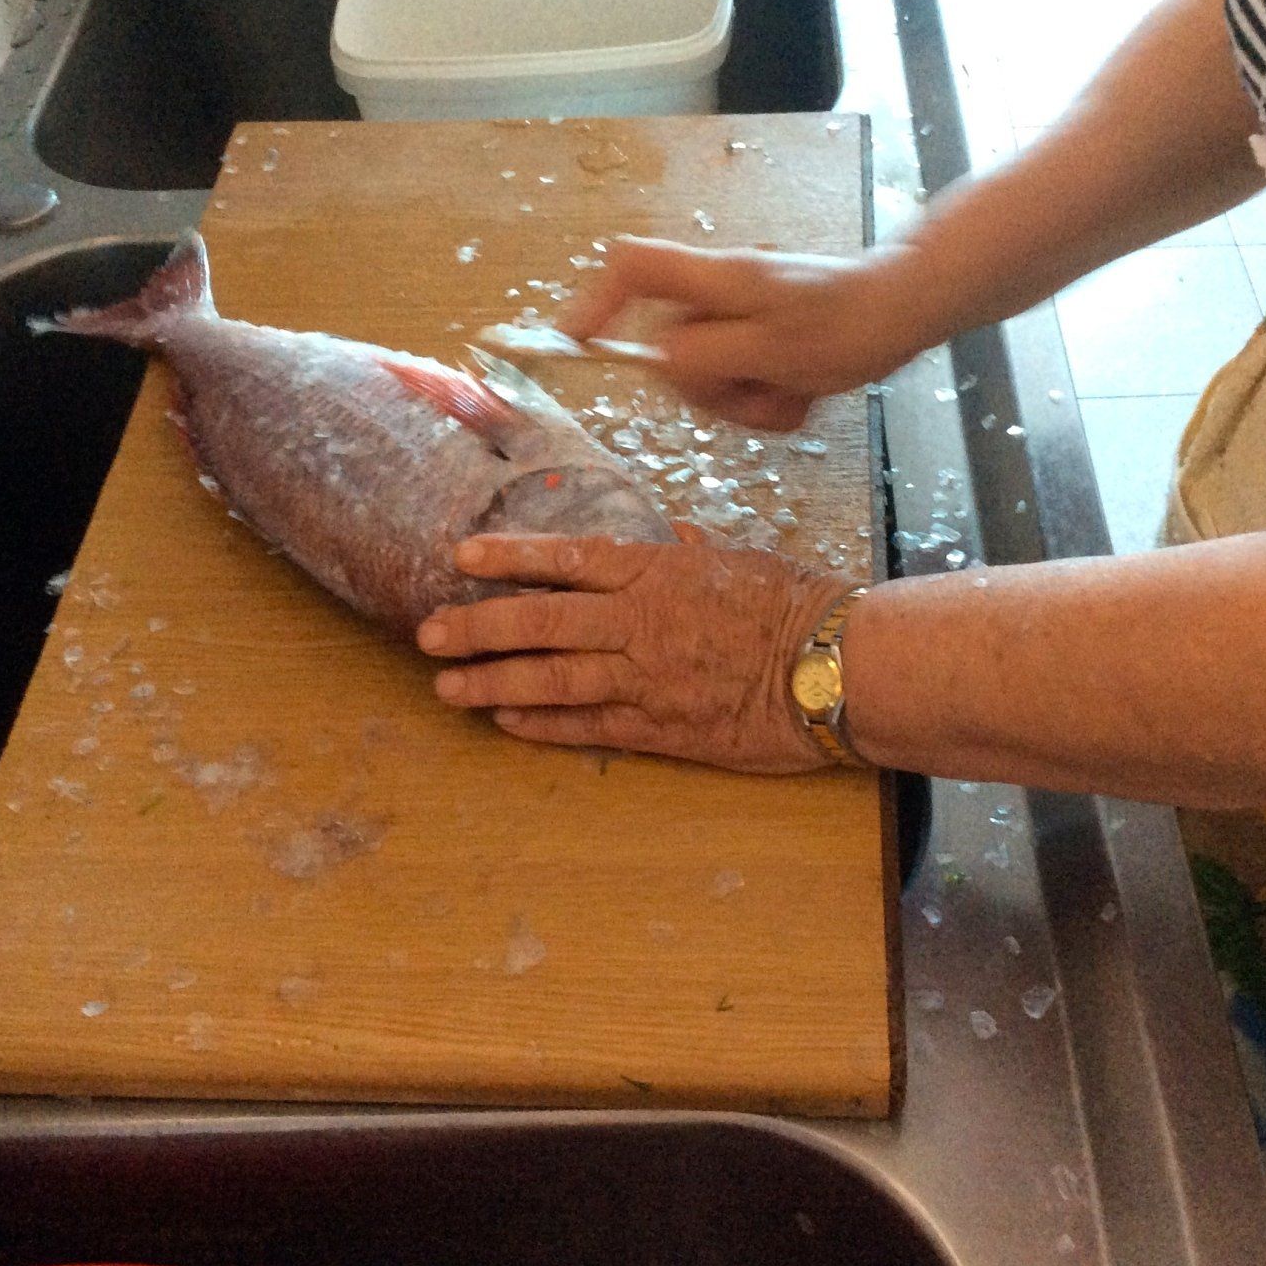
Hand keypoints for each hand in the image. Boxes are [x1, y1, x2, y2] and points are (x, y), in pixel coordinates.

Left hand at [415, 533, 858, 772]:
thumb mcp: (743, 562)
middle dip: (479, 626)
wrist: (837, 669)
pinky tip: (506, 724)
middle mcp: (640, 621)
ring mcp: (646, 678)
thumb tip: (675, 537)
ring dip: (495, 682)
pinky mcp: (661, 729)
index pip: (568, 558)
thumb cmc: (800, 606)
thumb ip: (697, 552)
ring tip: (447, 687)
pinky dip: (544, 725)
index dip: (510, 557)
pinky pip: (589, 726)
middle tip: (428, 632)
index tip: (461, 557)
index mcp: (658, 572)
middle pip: (542, 620)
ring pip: (552, 678)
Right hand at [558, 237, 926, 429]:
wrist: (907, 311)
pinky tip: (801, 395)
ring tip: (790, 395)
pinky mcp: (762, 340)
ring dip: (743, 401)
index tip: (577, 344)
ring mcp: (741, 318)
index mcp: (715, 281)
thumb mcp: (773, 350)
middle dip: (707, 387)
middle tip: (756, 394)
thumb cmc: (849, 325)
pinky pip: (739, 382)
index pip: (632, 270)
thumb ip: (706, 356)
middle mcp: (719, 295)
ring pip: (706, 374)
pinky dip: (766, 400)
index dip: (593, 303)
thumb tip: (658, 363)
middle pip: (667, 346)